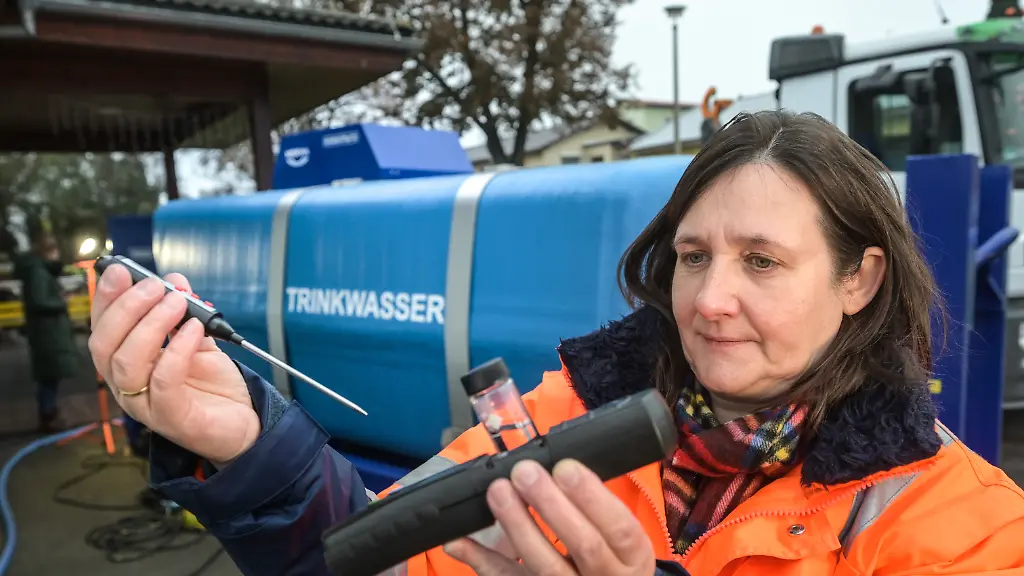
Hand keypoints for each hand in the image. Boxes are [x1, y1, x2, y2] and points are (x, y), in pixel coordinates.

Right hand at [88, 264, 260, 467]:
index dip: (106, 299)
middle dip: (126, 308)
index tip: (121, 271)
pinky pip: (163, 381)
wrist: (246, 421)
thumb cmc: (215, 384)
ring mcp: (146, 405)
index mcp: (127, 364)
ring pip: (127, 362)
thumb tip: (175, 279)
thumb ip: (185, 312)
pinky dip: (177, 349)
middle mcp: (127, 386)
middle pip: (105, 345)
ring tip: (178, 302)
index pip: (102, 329)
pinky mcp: (172, 418)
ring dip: (151, 323)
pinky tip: (194, 329)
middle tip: (155, 286)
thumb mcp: (198, 340)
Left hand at [443, 459, 655, 575]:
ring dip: (517, 526)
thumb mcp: (619, 533)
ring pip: (544, 565)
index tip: (564, 466)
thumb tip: (555, 463)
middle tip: (525, 472)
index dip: (591, 497)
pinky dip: (479, 560)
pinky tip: (458, 540)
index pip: (619, 527)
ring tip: (498, 492)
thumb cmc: (611, 555)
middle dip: (551, 505)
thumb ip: (596, 505)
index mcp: (633, 556)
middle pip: (583, 546)